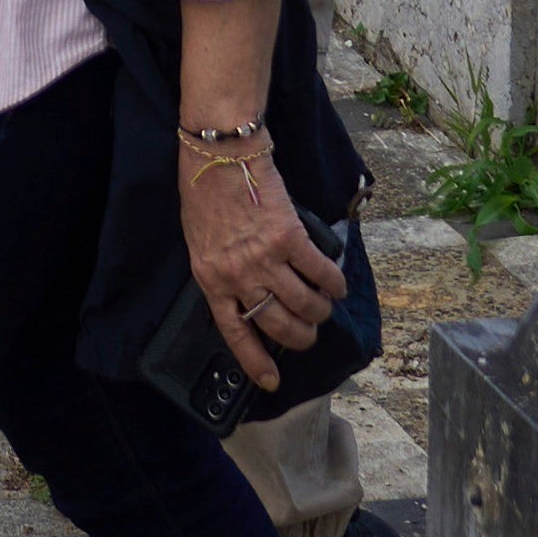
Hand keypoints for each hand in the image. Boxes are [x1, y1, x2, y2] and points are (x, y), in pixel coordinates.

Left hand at [178, 134, 337, 378]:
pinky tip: (337, 284)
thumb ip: (221, 272)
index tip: (270, 381)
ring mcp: (265, 259)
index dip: (256, 361)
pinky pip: (320, 271)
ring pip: (304, 303)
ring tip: (325, 307)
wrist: (219, 155)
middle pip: (278, 324)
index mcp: (211, 280)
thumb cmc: (204, 193)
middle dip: (301, 336)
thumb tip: (248, 294)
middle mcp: (239, 276)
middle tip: (310, 333)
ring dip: (320, 310)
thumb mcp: (200, 243)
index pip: (236, 332)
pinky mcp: (289, 237)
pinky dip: (333, 282)